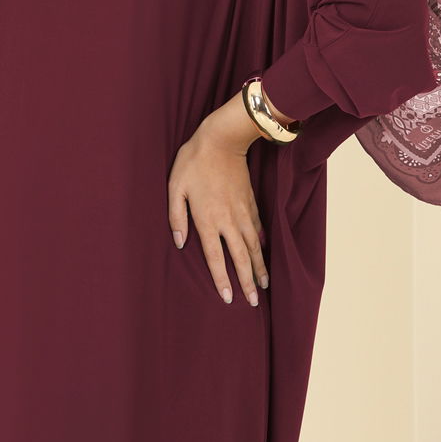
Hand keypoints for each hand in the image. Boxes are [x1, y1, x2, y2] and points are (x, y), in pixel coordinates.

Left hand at [167, 93, 269, 305]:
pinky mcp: (250, 201)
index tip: (229, 298)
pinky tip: (263, 253)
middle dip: (248, 281)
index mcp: (208, 219)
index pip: (216, 257)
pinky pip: (257, 228)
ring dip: (259, 267)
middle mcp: (228, 220)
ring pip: (254, 246)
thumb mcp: (175, 187)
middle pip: (241, 257)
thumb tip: (180, 242)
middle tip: (254, 301)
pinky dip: (261, 243)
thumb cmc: (193, 162)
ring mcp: (242, 211)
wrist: (221, 140)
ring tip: (264, 284)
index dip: (223, 279)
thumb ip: (176, 216)